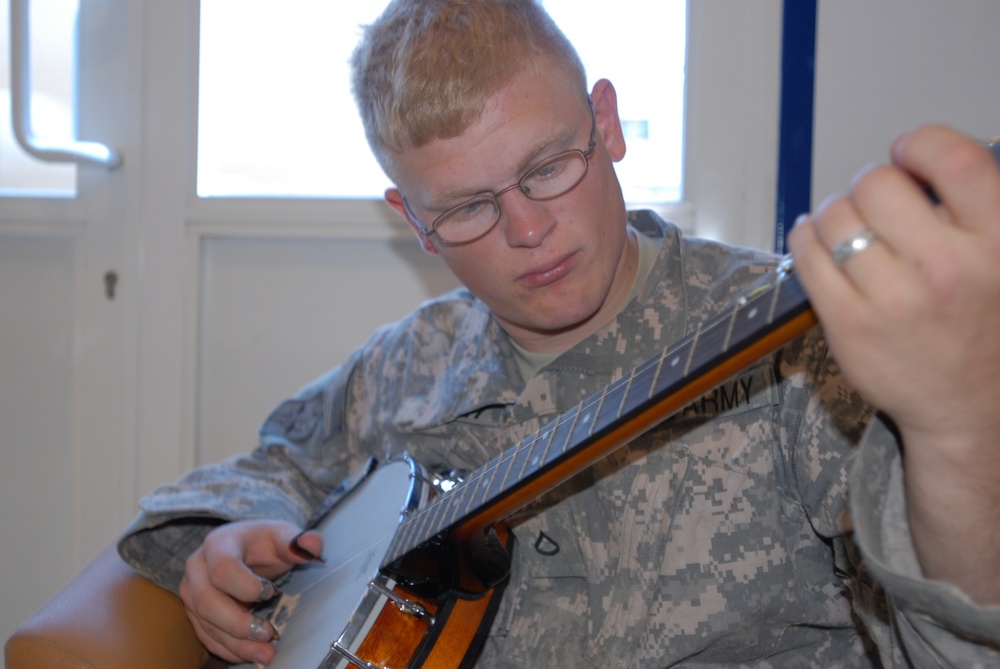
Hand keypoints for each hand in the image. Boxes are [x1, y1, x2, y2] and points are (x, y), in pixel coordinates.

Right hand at [179, 520, 323, 664]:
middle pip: (207, 602)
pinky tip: (250, 654)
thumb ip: (297, 541)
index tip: (272, 592)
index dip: (247, 587)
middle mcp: (198, 567)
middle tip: (269, 635)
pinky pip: (205, 636)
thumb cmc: (264, 542)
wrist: (247, 548)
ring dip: (236, 644)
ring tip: (266, 653)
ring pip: (205, 624)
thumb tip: (312, 545)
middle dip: (239, 624)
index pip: (223, 570)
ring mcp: (192, 591)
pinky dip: (228, 649)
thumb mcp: (283, 536)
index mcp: (218, 544)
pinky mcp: (194, 612)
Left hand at [788, 124, 999, 601]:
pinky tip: (821, 246)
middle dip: (870, 186)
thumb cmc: (979, 325)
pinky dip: (806, 238)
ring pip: (833, 215)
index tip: (907, 155)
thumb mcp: (998, 258)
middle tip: (876, 208)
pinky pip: (805, 252)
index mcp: (997, 241)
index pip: (954, 158)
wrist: (967, 407)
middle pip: (876, 183)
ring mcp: (891, 299)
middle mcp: (945, 268)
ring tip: (850, 232)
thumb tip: (909, 165)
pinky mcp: (847, 323)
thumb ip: (966, 211)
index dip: (921, 144)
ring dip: (834, 214)